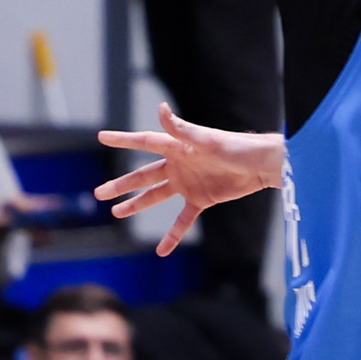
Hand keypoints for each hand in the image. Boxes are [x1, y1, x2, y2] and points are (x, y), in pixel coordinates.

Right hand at [96, 103, 284, 256]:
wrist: (261, 166)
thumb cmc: (236, 147)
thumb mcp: (208, 141)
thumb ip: (182, 130)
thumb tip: (161, 109)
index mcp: (177, 147)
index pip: (145, 142)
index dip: (123, 140)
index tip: (102, 137)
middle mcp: (178, 164)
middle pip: (143, 175)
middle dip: (121, 184)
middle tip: (99, 192)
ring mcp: (188, 183)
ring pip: (156, 196)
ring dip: (137, 204)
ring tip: (116, 212)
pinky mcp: (201, 199)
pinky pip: (182, 220)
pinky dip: (172, 235)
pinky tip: (161, 250)